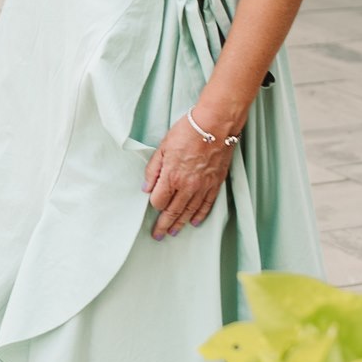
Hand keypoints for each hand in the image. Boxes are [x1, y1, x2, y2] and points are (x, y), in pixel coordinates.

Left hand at [143, 117, 233, 237]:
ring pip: (189, 212)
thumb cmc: (188, 132)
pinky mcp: (214, 185)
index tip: (153, 205)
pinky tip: (195, 222)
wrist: (215, 126)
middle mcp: (187, 186)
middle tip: (158, 235)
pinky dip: (200, 215)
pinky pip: (206, 205)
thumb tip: (146, 188)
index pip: (159, 200)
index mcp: (171, 176)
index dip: (154, 204)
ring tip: (174, 232)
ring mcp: (202, 187)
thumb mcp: (163, 147)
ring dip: (181, 224)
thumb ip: (153, 169)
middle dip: (164, 225)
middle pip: (173, 212)